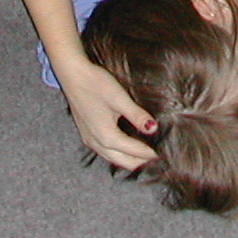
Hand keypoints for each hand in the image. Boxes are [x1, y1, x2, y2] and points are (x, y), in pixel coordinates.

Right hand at [51, 55, 158, 170]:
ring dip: (131, 158)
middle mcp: (97, 143)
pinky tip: (128, 144)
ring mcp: (90, 140)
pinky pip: (106, 152)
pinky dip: (120, 153)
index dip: (152, 154)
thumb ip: (136, 116)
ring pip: (114, 159)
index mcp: (107, 137)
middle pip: (125, 162)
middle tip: (159, 154)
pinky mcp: (87, 134)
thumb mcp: (120, 99)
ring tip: (147, 151)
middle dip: (142, 161)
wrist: (72, 74)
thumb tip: (154, 129)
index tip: (165, 153)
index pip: (136, 153)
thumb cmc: (95, 84)